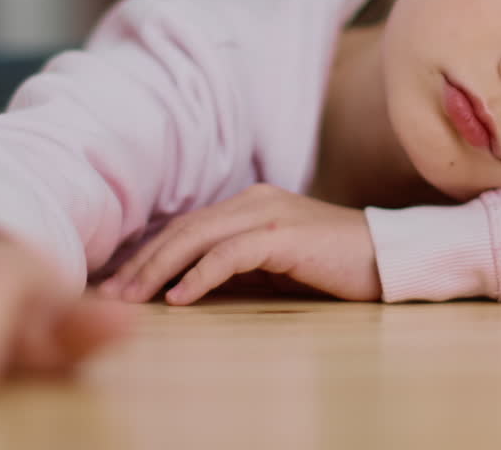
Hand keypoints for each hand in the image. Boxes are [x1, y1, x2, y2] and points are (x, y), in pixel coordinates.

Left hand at [96, 184, 381, 304]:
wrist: (389, 257)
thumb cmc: (335, 266)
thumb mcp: (275, 266)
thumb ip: (236, 267)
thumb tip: (185, 286)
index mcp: (249, 203)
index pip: (186, 226)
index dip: (148, 253)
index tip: (119, 282)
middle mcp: (253, 201)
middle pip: (182, 228)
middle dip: (142, 261)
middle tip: (110, 292)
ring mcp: (267, 214)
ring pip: (196, 238)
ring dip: (159, 269)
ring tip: (134, 298)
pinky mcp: (282, 236)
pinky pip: (229, 255)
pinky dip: (199, 276)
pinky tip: (179, 299)